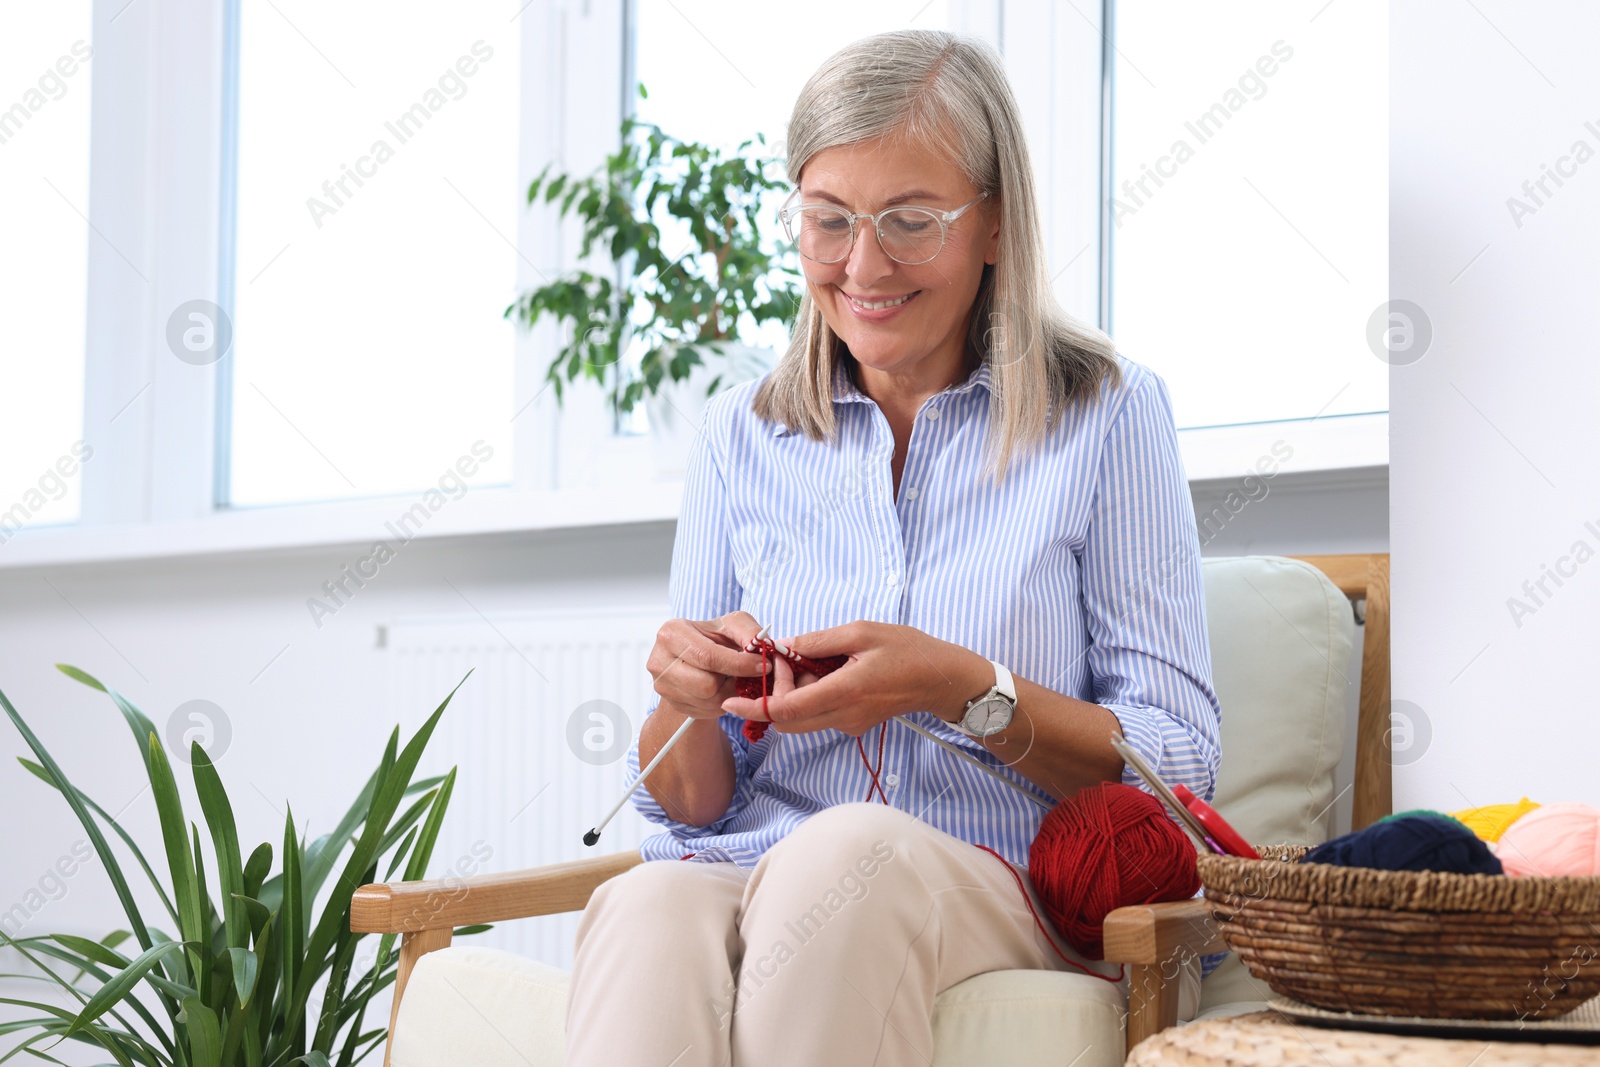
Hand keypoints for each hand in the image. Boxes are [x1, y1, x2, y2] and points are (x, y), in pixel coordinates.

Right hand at [646, 613, 769, 720]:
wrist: (696, 656)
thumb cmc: (715, 638)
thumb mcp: (733, 625)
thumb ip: (749, 631)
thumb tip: (761, 647)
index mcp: (672, 633)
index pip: (707, 656)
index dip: (739, 665)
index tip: (762, 666)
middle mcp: (659, 660)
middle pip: (706, 685)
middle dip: (732, 681)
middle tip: (745, 674)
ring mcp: (662, 685)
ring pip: (707, 701)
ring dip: (728, 693)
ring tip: (732, 679)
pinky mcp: (671, 703)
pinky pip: (705, 711)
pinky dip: (721, 703)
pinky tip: (722, 689)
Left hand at [720, 621, 990, 736]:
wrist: (940, 679)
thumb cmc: (907, 650)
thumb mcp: (861, 632)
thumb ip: (819, 640)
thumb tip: (784, 645)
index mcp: (845, 691)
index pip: (787, 711)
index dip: (755, 708)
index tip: (731, 702)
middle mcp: (844, 715)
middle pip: (788, 721)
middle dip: (772, 697)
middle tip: (781, 662)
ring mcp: (849, 724)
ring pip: (802, 719)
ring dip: (792, 696)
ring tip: (807, 662)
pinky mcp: (853, 724)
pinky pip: (819, 715)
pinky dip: (809, 697)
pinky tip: (823, 671)